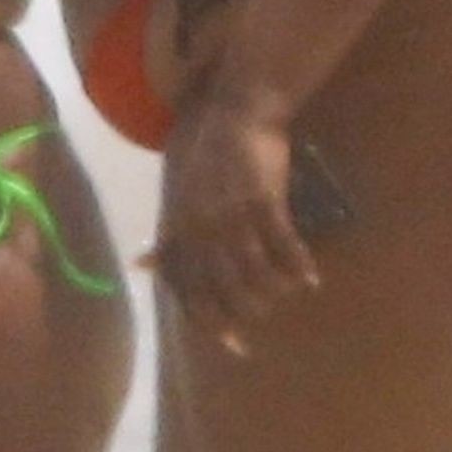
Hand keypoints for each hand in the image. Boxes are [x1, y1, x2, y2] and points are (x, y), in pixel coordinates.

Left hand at [148, 98, 319, 356]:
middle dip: (244, 311)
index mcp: (179, 224)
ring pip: (255, 271)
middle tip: (262, 317)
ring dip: (273, 291)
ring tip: (286, 294)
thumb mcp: (173, 189)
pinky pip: (283, 244)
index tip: (231, 343)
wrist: (235, 109)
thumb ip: (164, 229)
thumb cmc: (202, 147)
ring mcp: (233, 213)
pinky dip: (297, 265)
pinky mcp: (264, 199)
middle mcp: (202, 225)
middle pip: (222, 287)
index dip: (207, 319)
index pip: (188, 286)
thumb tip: (141, 261)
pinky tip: (310, 279)